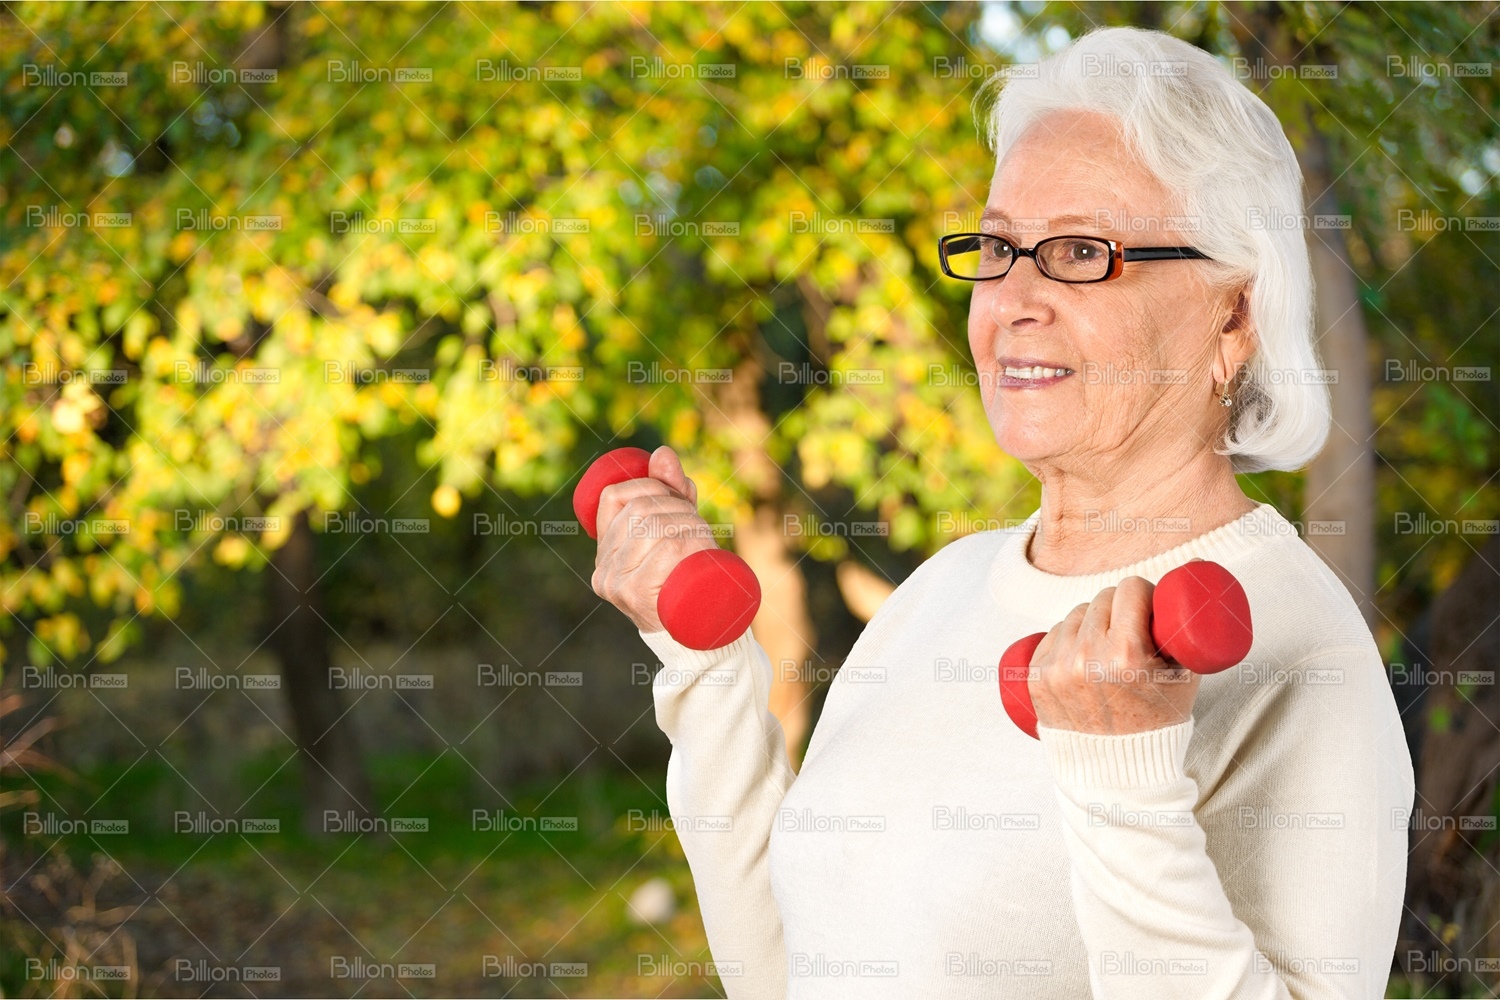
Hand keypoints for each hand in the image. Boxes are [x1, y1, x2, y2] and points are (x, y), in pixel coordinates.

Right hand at [590, 445, 716, 632]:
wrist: (702, 634)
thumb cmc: (689, 579)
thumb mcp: (678, 531)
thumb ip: (670, 494)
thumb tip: (662, 453)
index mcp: (604, 551)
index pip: (615, 497)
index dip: (648, 484)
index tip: (675, 495)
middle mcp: (602, 569)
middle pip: (639, 509)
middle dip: (676, 504)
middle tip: (698, 520)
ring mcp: (616, 584)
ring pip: (655, 526)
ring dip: (688, 521)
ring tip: (704, 535)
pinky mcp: (636, 595)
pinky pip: (665, 550)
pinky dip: (690, 540)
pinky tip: (699, 547)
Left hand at [1028, 574, 1200, 735]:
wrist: (1118, 771)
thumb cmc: (1157, 723)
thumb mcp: (1185, 677)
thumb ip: (1189, 631)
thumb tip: (1194, 576)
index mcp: (1126, 654)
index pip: (1129, 589)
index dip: (1141, 592)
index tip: (1147, 604)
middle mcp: (1087, 658)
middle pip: (1101, 599)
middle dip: (1118, 607)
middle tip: (1130, 626)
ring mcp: (1057, 668)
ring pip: (1074, 614)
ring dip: (1090, 621)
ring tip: (1106, 644)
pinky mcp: (1035, 676)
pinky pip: (1051, 635)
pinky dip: (1066, 638)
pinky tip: (1080, 653)